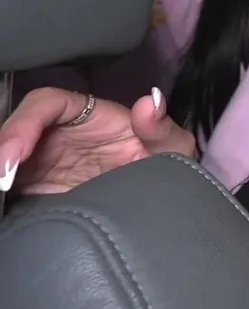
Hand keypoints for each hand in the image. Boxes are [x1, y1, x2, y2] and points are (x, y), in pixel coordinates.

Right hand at [0, 86, 196, 194]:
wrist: (158, 206)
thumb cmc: (163, 166)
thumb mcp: (171, 148)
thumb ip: (161, 127)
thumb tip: (151, 102)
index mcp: (88, 116)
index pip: (47, 104)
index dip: (26, 123)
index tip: (15, 153)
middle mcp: (57, 135)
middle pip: (16, 131)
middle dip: (2, 150)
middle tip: (0, 179)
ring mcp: (42, 161)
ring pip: (8, 156)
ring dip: (0, 169)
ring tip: (1, 192)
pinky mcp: (34, 188)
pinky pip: (9, 182)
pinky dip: (3, 192)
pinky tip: (3, 204)